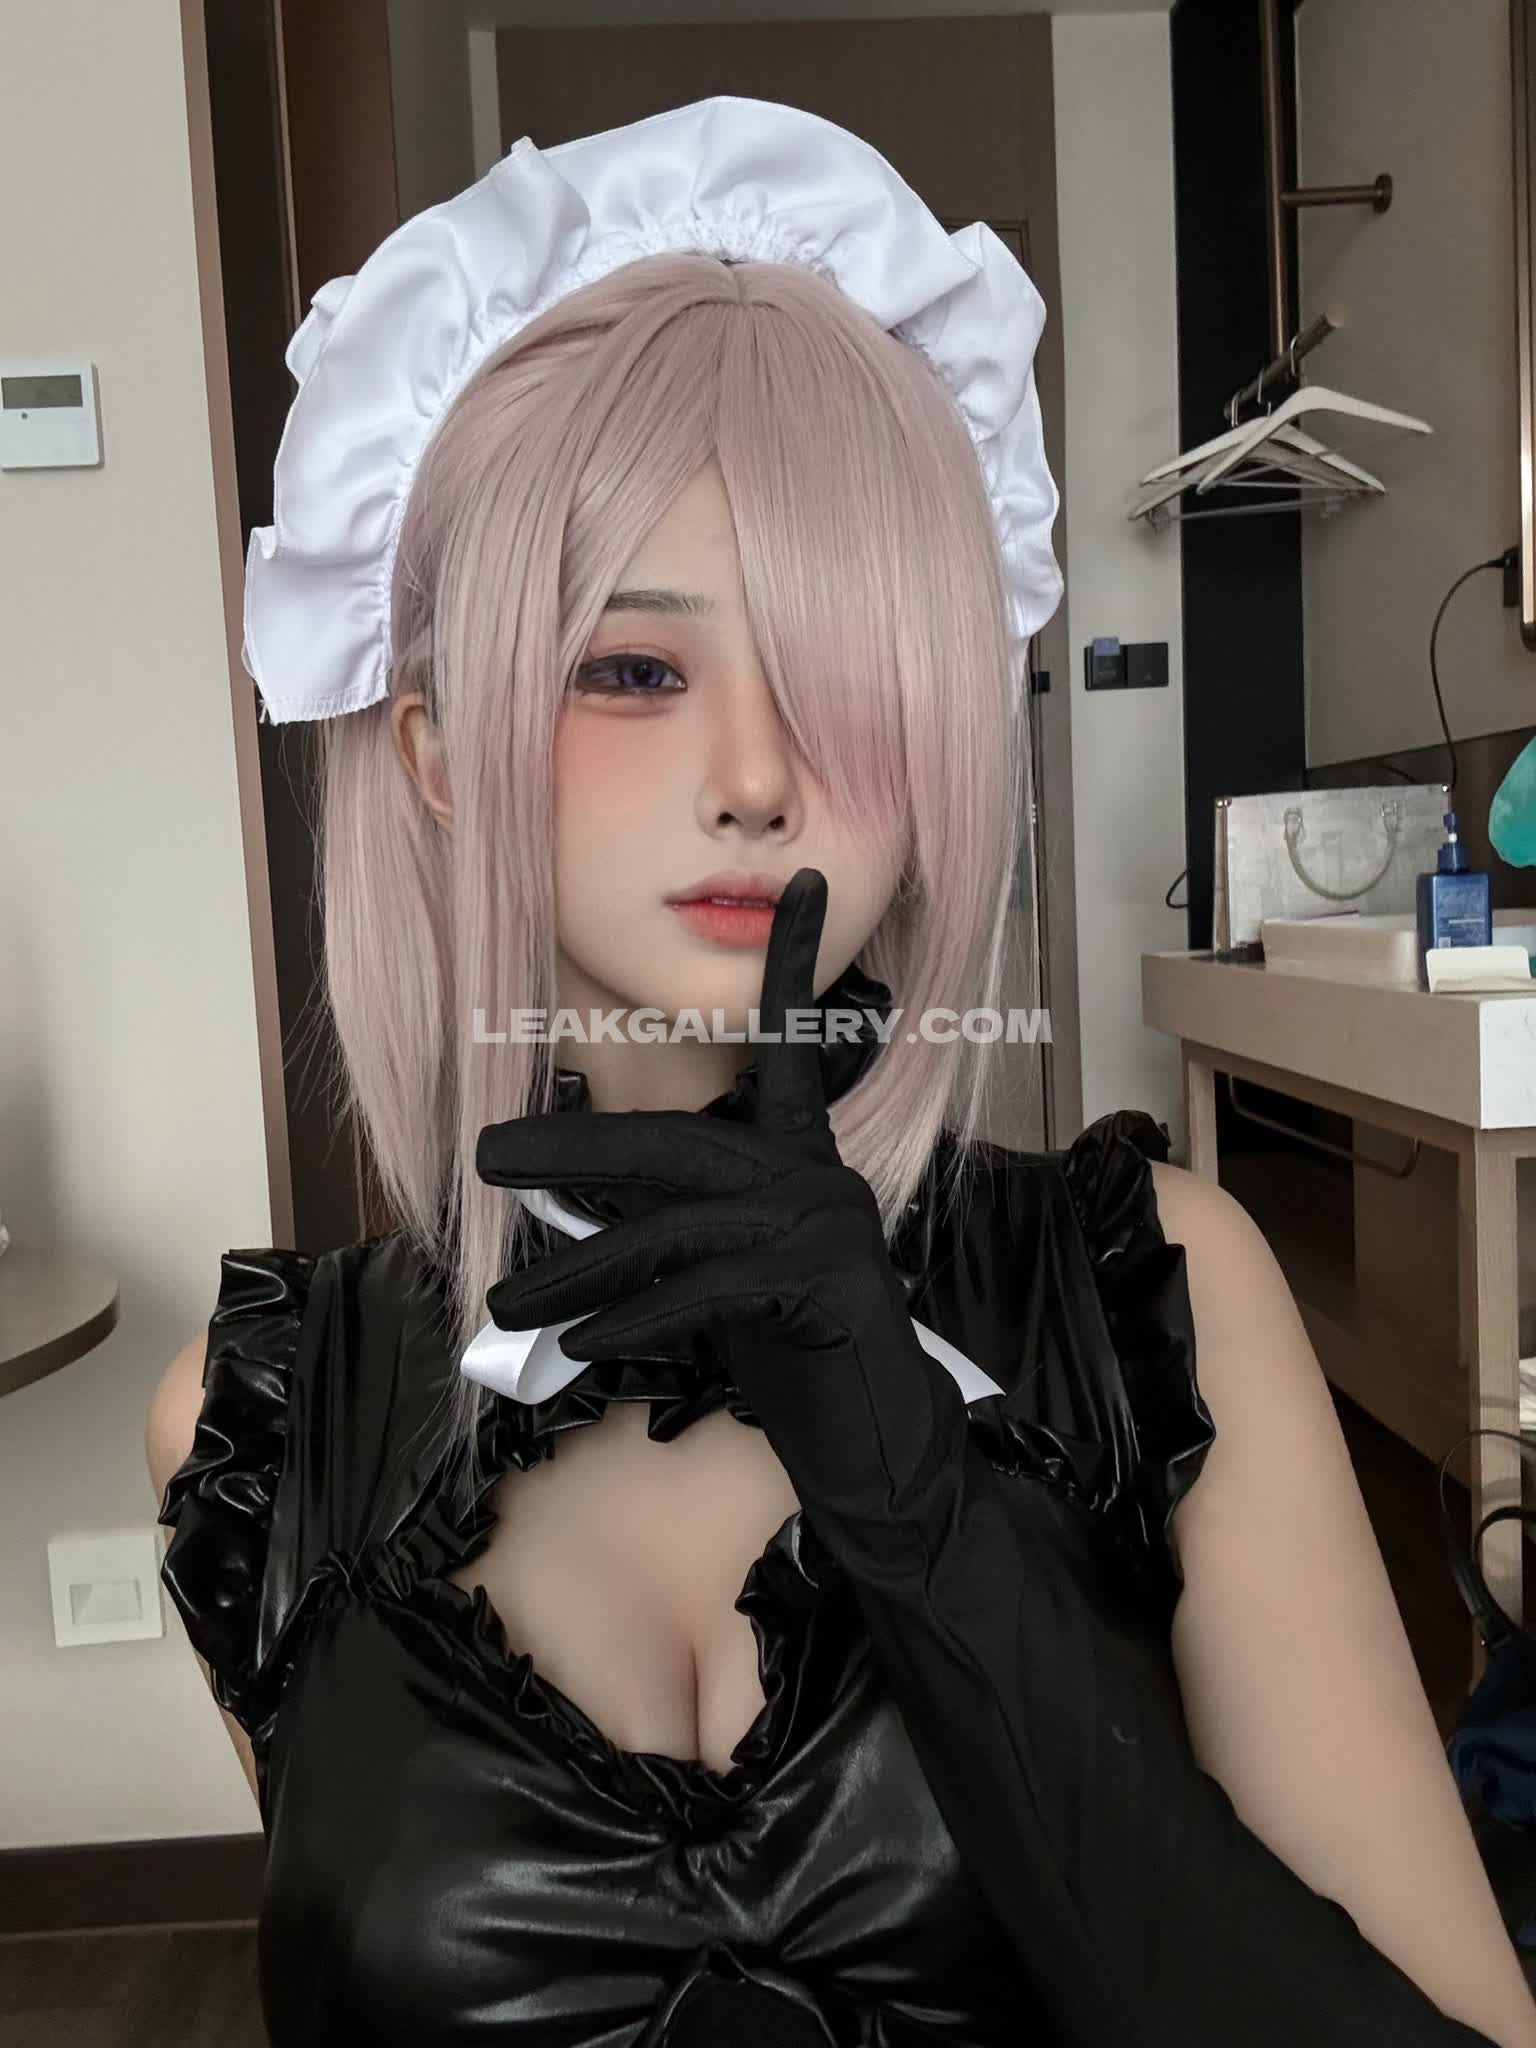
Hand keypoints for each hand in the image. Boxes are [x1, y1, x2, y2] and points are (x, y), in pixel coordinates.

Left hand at [475, 867, 969, 1525]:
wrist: (878, 1439)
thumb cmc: (794, 1349)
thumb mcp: (722, 1272)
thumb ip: (668, 1222)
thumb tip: (571, 1201)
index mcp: (800, 1155)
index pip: (790, 1042)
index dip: (794, 962)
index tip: (804, 883)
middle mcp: (818, 1175)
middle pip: (678, 1142)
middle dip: (574, 1145)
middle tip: (486, 1155)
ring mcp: (827, 1226)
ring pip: (676, 1224)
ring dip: (577, 1267)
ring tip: (506, 1300)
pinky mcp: (824, 1284)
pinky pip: (705, 1286)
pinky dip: (633, 1314)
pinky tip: (582, 1341)